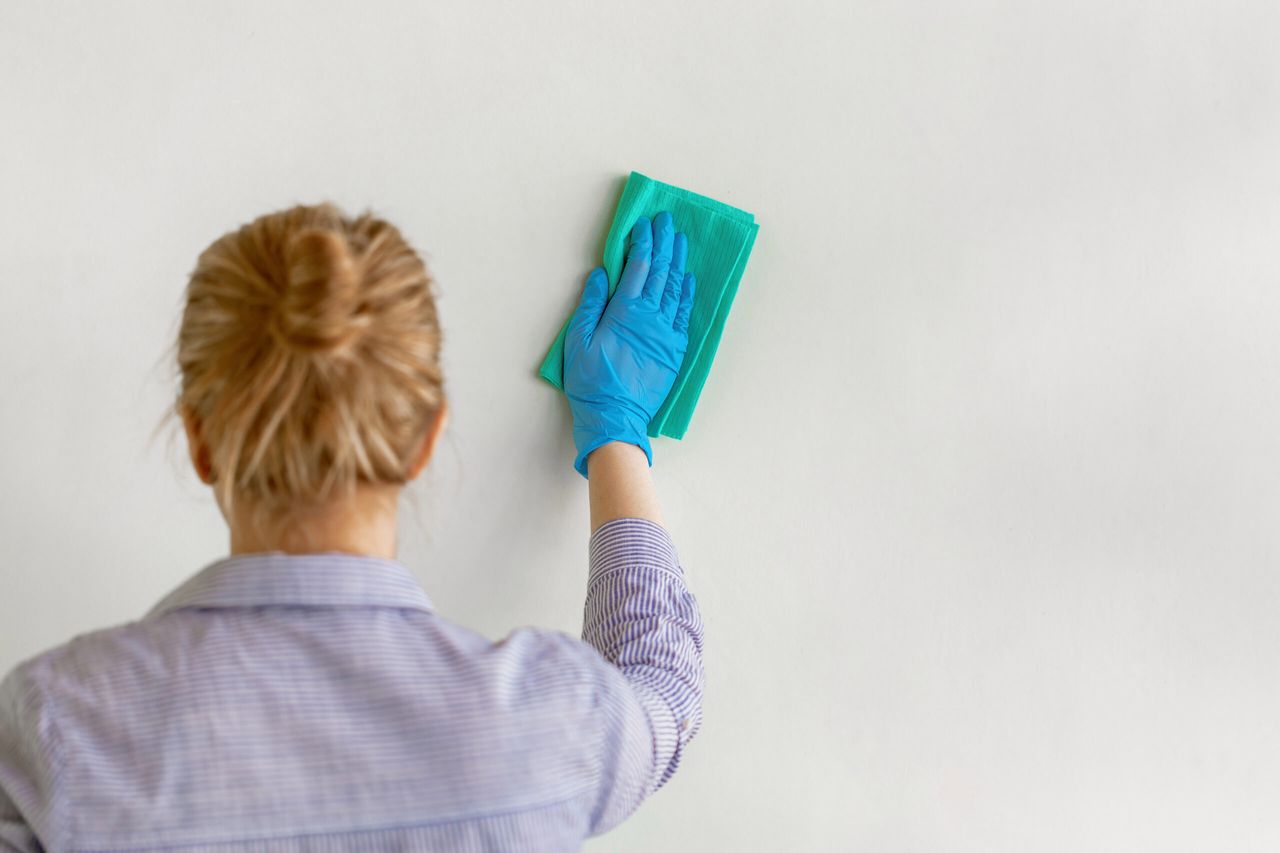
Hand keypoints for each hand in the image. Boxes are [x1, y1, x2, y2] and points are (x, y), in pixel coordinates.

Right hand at [564, 211, 695, 477]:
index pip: (639, 266)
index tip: (645, 224)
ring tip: (679, 239)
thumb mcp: (577, 341)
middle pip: (661, 271)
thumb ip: (590, 305)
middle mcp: (650, 317)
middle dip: (663, 242)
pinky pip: (684, 314)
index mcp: (624, 312)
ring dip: (678, 261)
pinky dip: (686, 293)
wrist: (616, 417)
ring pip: (675, 288)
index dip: (643, 242)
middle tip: (666, 221)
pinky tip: (688, 278)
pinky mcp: (674, 349)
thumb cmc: (591, 381)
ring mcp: (666, 332)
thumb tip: (601, 274)